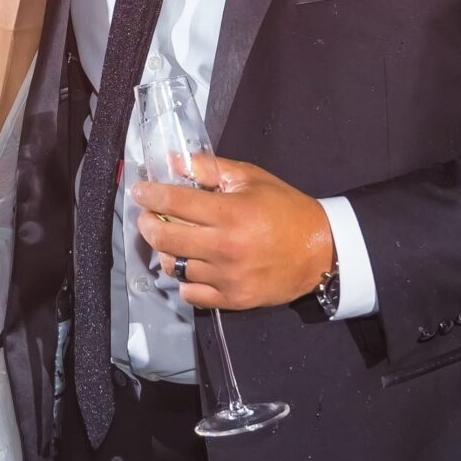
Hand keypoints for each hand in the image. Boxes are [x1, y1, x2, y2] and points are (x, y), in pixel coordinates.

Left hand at [131, 154, 333, 311]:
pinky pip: (190, 293)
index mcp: (231, 212)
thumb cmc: (285, 210)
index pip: (175, 202)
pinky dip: (184, 279)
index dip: (150, 194)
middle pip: (165, 237)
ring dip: (166, 251)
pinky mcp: (232, 299)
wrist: (320, 251)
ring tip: (173, 240)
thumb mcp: (251, 178)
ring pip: (174, 266)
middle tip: (149, 215)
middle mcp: (225, 247)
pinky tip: (191, 265)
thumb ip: (210, 168)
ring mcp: (227, 277)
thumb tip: (172, 162)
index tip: (140, 191)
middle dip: (148, 223)